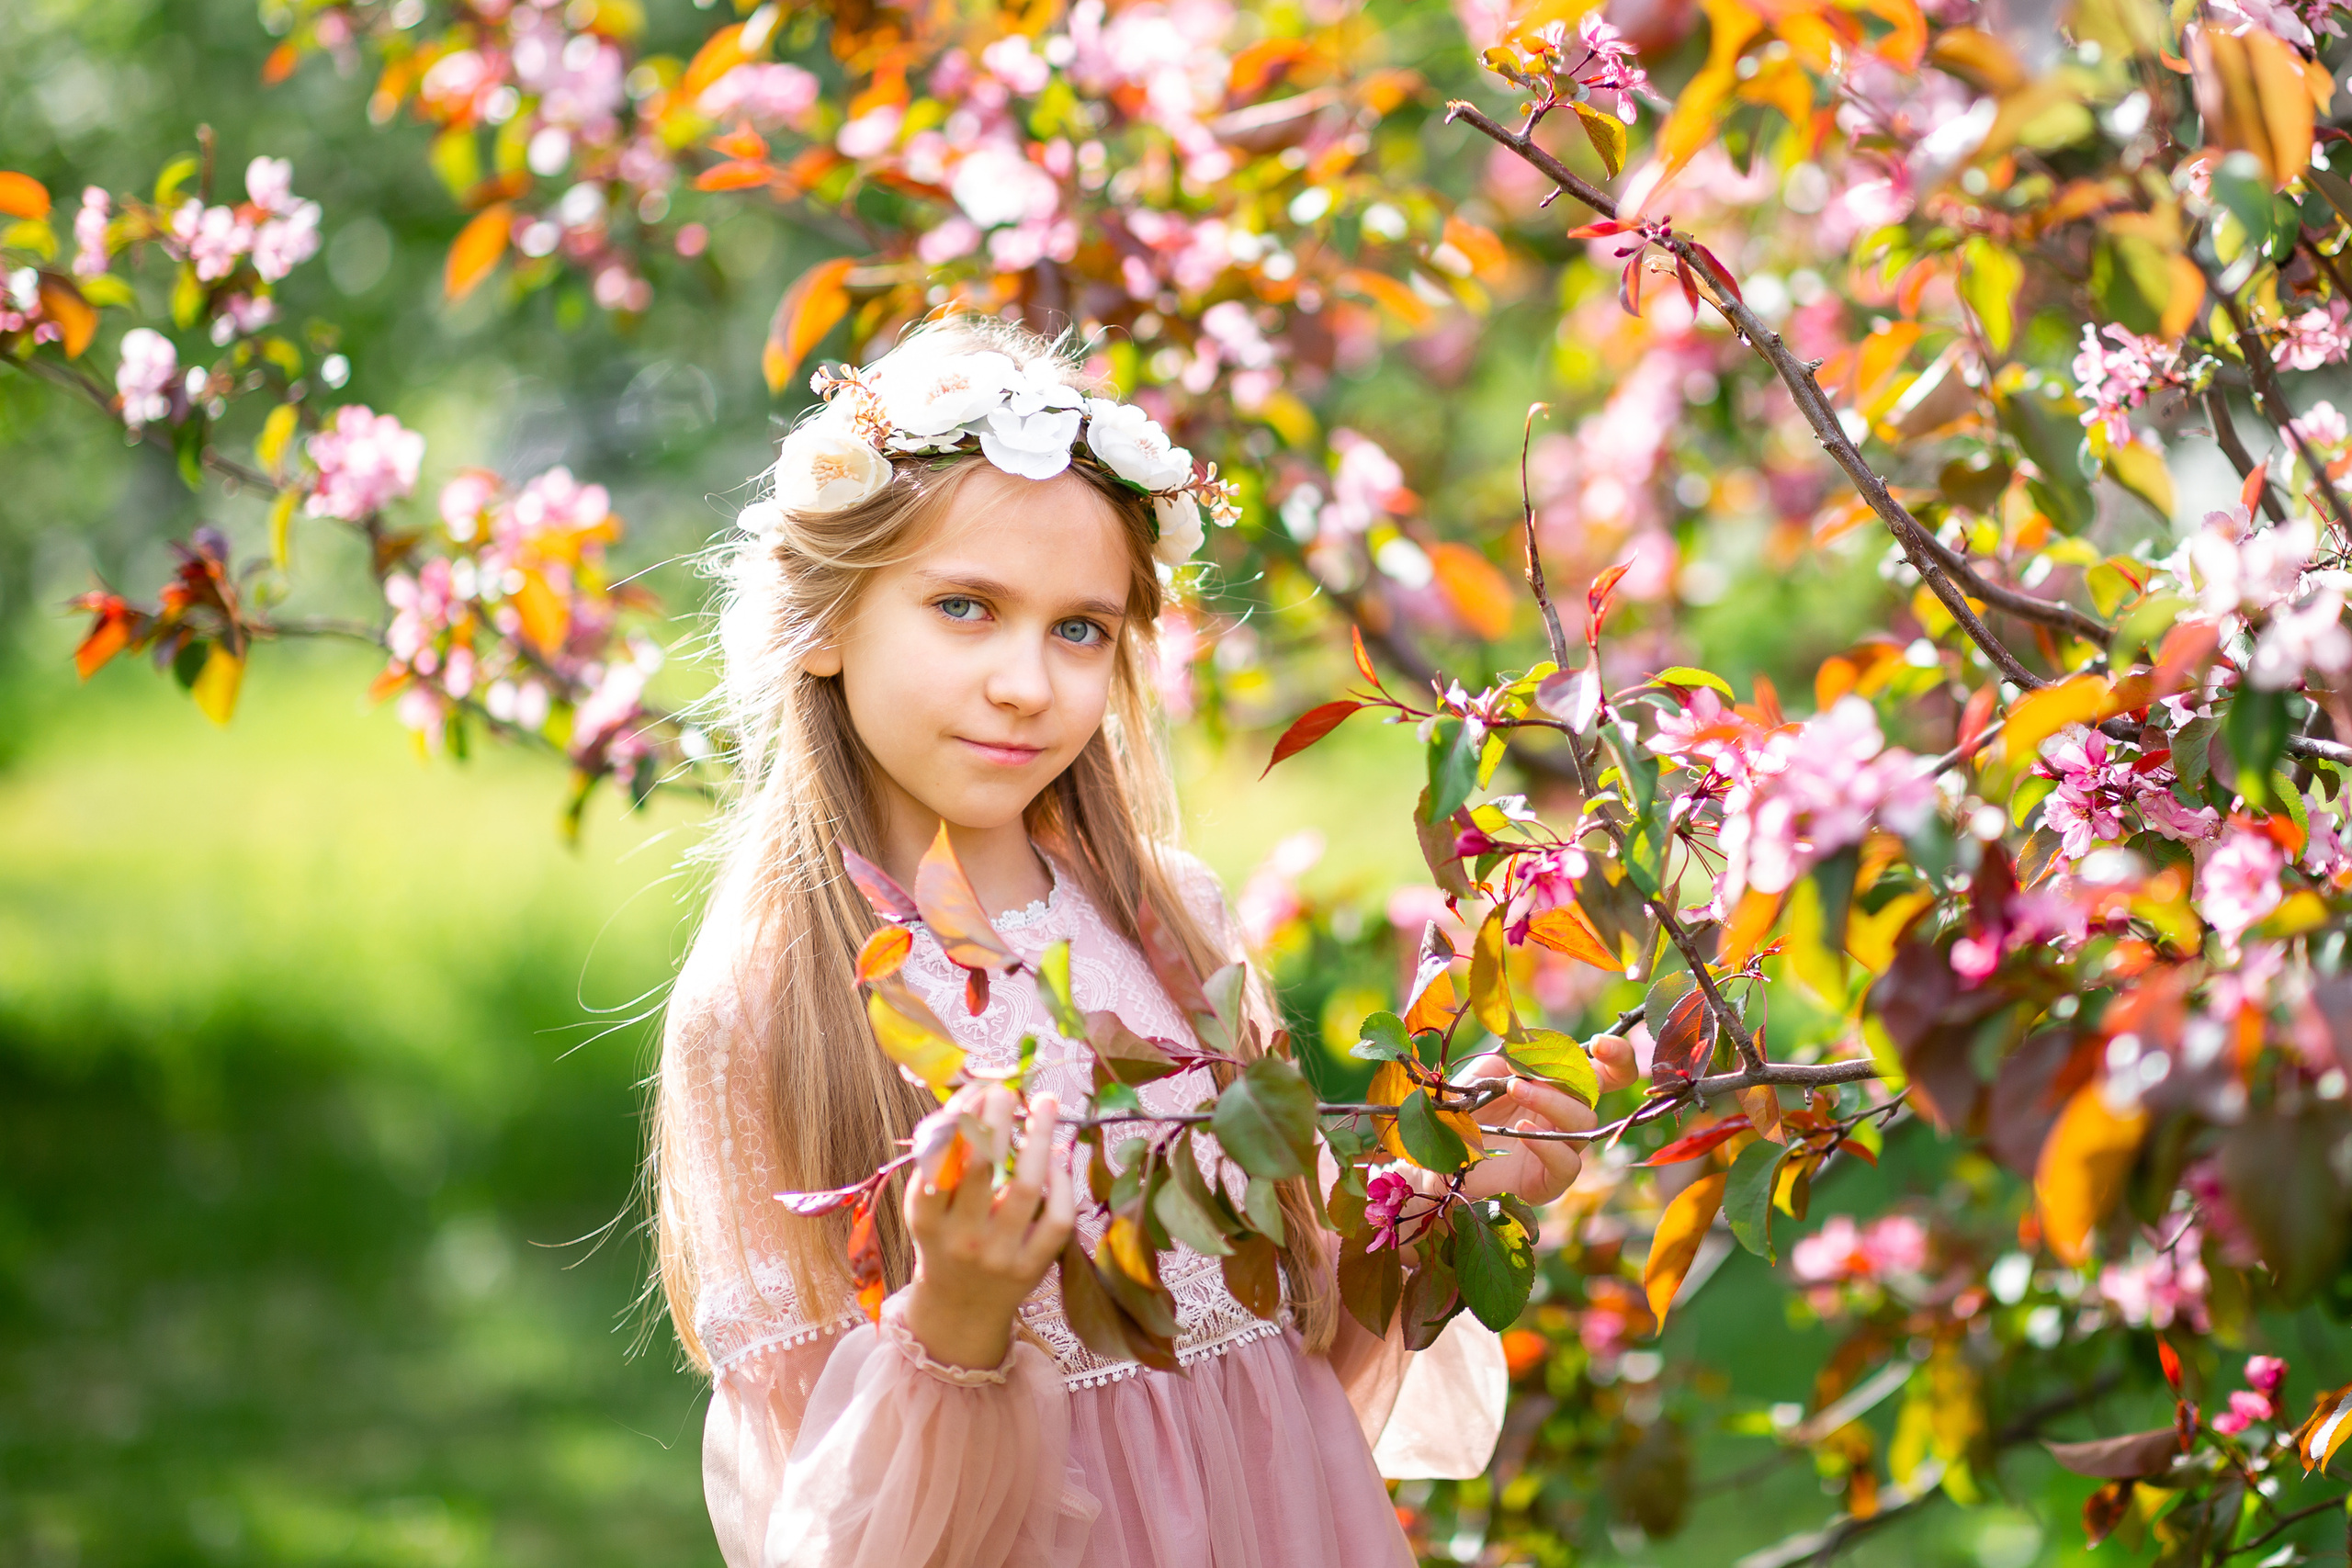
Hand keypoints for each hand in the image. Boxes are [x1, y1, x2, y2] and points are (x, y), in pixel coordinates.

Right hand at [900, 1086, 1074, 1370]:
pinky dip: (1061, 1182)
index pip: (939, 1160)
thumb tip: (976, 1096)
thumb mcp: (927, 1206)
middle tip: (1008, 1090)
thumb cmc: (944, 1238)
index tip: (977, 1091)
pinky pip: (1056, 1218)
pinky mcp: (1032, 1268)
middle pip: (981, 1167)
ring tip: (1045, 1103)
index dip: (959, 1120)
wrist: (960, 1308)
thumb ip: (942, 1159)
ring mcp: (999, 1255)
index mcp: (926, 1219)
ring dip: (1037, 1138)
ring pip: (1025, 1187)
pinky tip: (1058, 1156)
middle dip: (997, 1119)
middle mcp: (960, 1238)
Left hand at [1453, 1055, 1597, 1207]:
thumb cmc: (1469, 1110)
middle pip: (1598, 1093)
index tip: (1600, 1043)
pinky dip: (1547, 1144)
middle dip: (1576, 1075)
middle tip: (1532, 1069)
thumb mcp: (1487, 1071)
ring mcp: (1562, 1149)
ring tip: (1515, 1090)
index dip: (1616, 1056)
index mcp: (1561, 1087)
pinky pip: (1567, 1164)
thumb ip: (1516, 1053)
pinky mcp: (1549, 1181)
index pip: (1608, 1071)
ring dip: (1551, 1101)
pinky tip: (1522, 1130)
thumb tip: (1541, 1040)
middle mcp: (1567, 1117)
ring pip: (1584, 1123)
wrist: (1443, 1155)